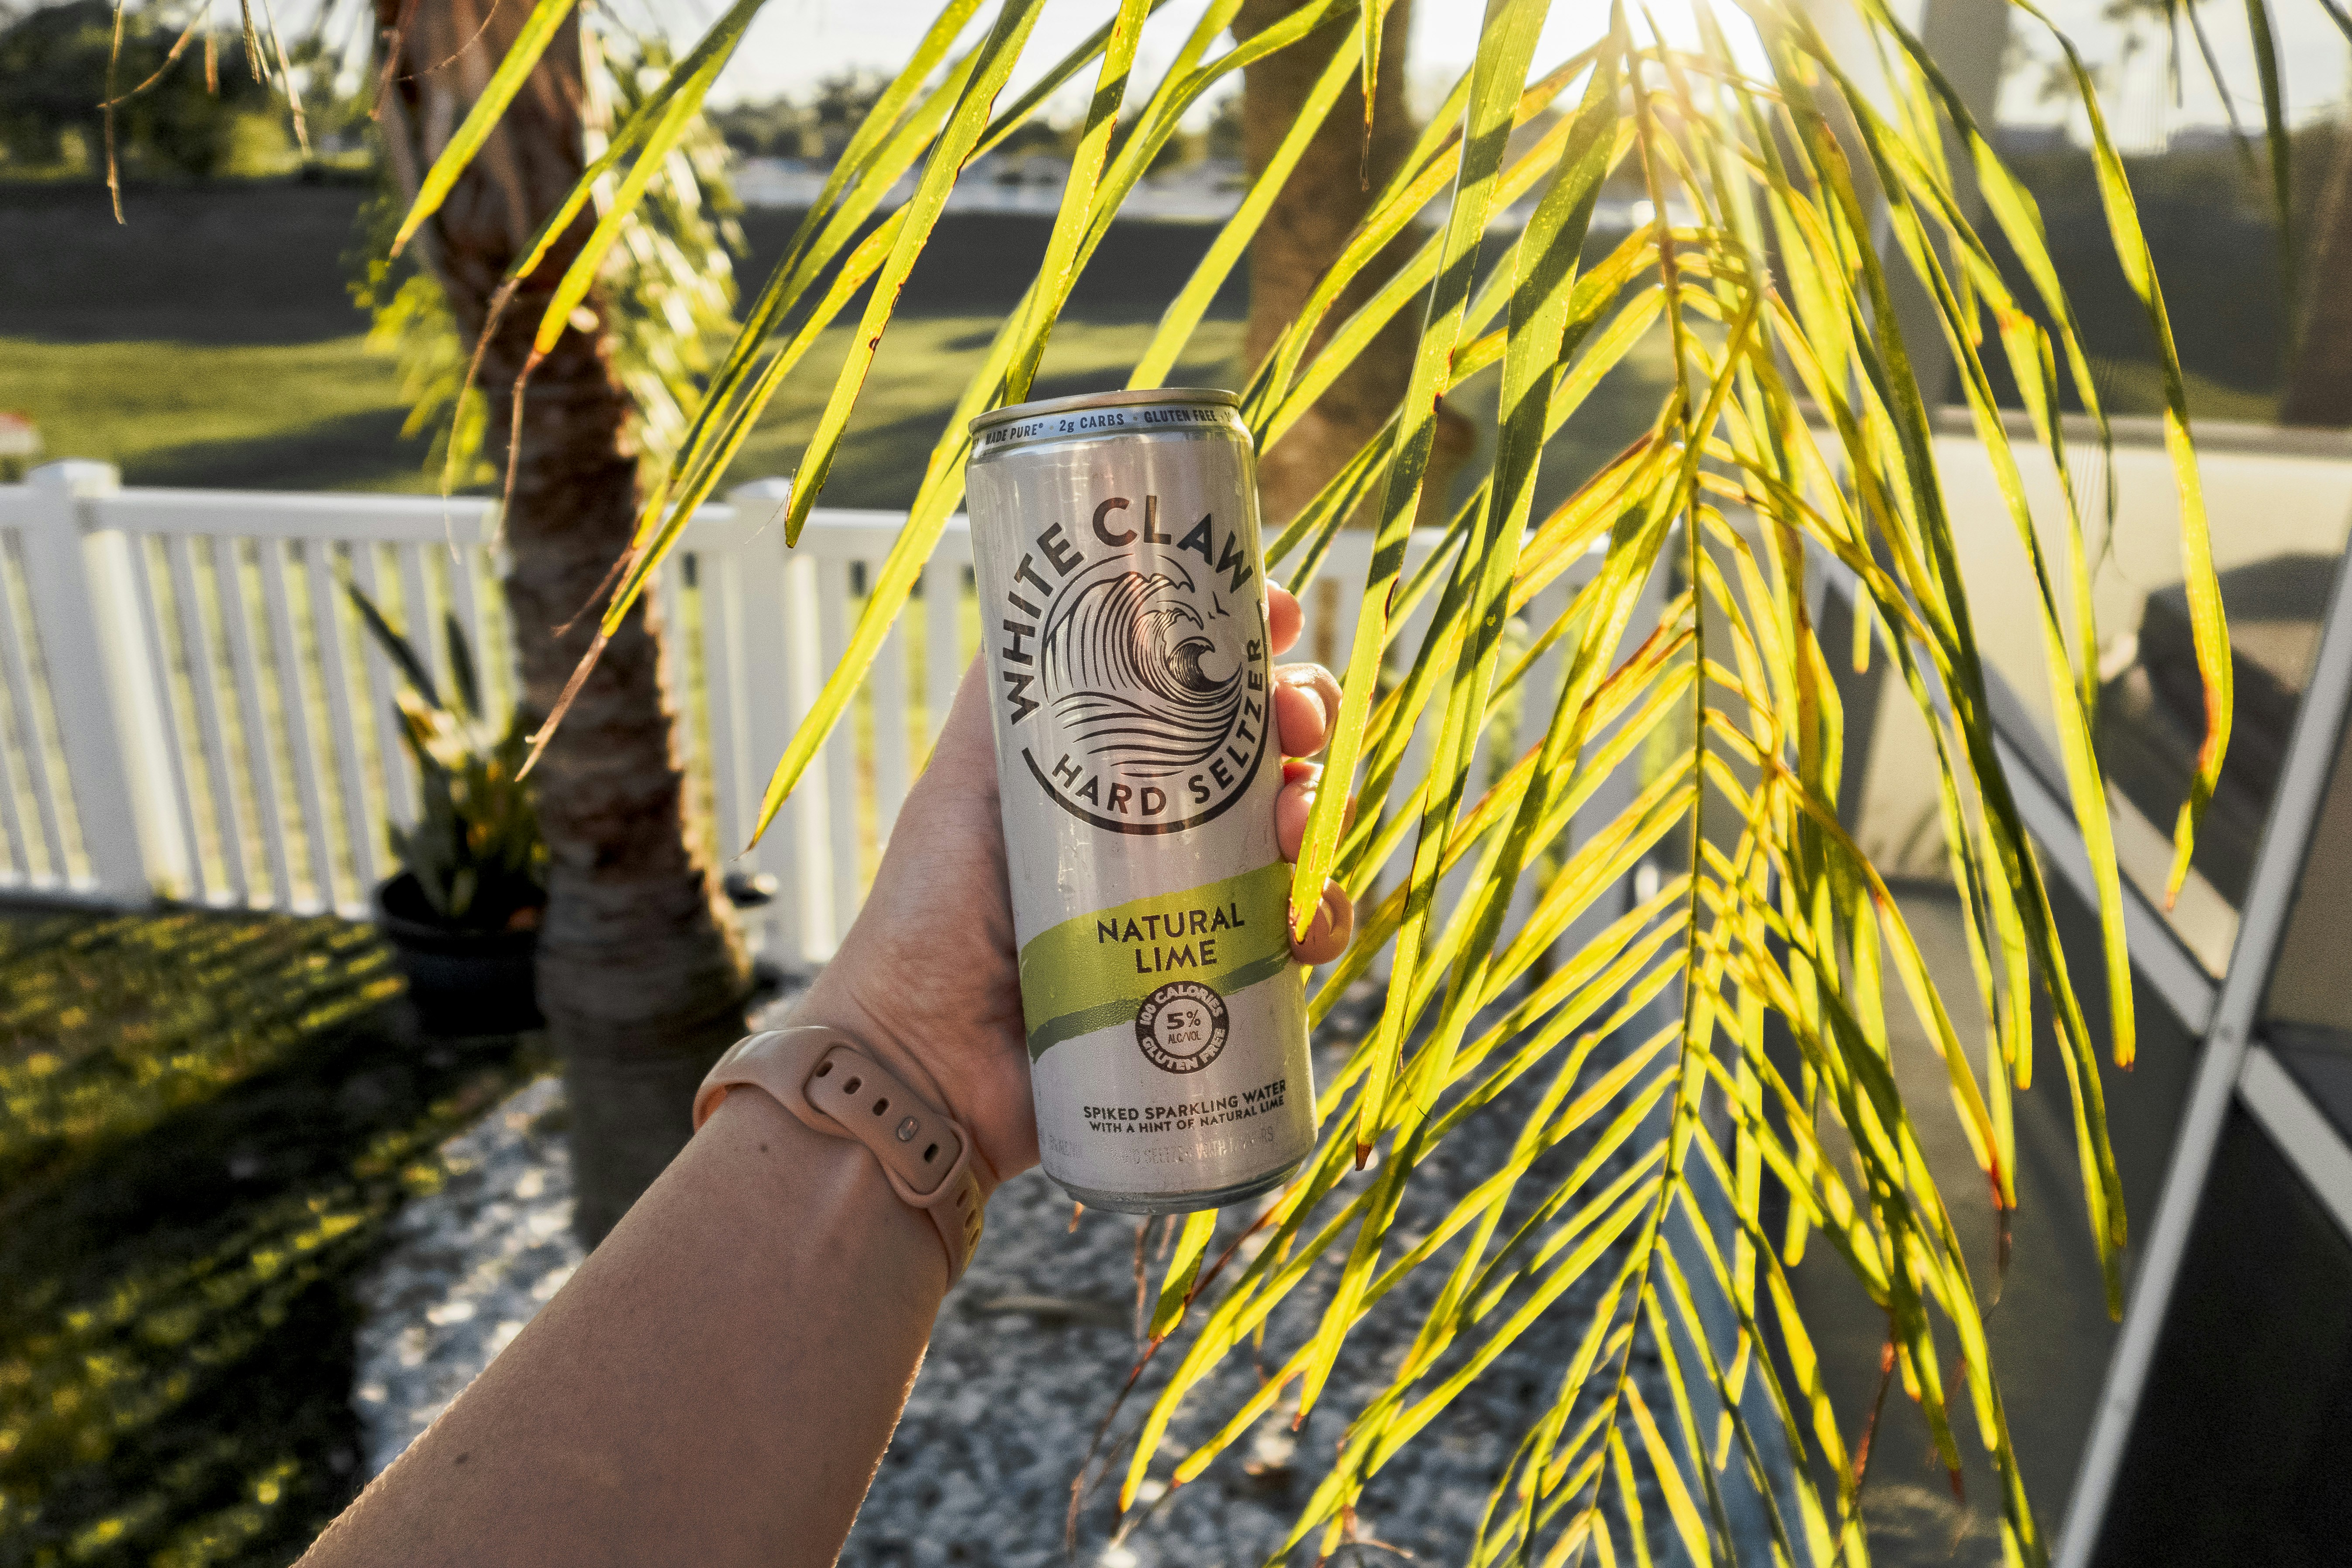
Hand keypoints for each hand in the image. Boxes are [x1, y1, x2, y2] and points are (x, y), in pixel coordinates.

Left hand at [792, 584, 1353, 1189]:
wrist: (927, 1059)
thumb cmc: (929, 912)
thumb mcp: (966, 777)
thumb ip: (1007, 690)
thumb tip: (1045, 581)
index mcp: (1115, 765)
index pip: (1204, 688)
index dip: (1253, 645)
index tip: (1273, 616)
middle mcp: (1166, 826)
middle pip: (1270, 747)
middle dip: (1306, 719)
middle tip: (1297, 726)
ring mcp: (1198, 902)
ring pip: (1302, 833)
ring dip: (1323, 815)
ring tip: (1295, 834)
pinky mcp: (1219, 978)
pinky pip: (1301, 936)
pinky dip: (1325, 920)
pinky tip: (1306, 926)